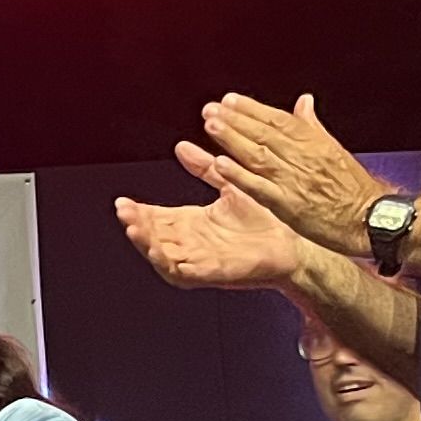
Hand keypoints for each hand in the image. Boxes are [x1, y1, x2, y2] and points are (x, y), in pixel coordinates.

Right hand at [115, 172, 304, 289]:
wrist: (297, 243)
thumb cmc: (268, 220)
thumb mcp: (230, 186)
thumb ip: (206, 168)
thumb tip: (183, 147)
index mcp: (194, 225)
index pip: (157, 219)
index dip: (138, 212)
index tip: (123, 202)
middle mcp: (193, 244)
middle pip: (154, 237)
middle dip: (136, 225)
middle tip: (124, 213)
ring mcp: (202, 260)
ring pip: (163, 255)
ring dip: (147, 243)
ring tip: (135, 228)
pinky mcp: (215, 272)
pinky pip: (185, 271)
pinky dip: (170, 262)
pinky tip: (160, 251)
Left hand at [195, 92, 386, 256]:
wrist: (370, 219)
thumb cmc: (355, 187)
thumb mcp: (335, 150)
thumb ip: (313, 127)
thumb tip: (303, 101)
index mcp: (314, 143)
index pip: (278, 120)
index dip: (252, 109)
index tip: (229, 100)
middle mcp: (303, 157)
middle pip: (264, 134)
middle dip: (235, 119)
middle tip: (210, 109)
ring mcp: (294, 181)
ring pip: (259, 155)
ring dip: (232, 139)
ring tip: (211, 125)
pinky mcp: (289, 205)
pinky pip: (259, 187)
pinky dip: (240, 175)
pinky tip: (220, 164)